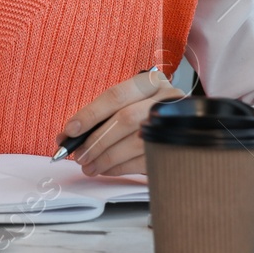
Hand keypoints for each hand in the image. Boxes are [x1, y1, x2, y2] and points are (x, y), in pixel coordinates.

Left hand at [63, 69, 185, 176]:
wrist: (186, 126)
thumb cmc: (144, 112)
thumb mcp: (126, 104)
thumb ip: (100, 117)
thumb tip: (67, 135)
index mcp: (150, 82)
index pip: (116, 95)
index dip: (90, 114)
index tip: (71, 129)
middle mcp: (166, 98)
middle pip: (125, 119)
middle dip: (97, 140)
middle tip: (79, 155)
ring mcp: (174, 122)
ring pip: (134, 142)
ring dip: (106, 158)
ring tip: (89, 166)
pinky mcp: (176, 145)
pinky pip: (144, 159)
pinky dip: (120, 167)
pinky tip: (106, 170)